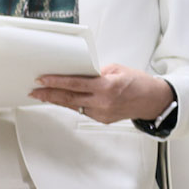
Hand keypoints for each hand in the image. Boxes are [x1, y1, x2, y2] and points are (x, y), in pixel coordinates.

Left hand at [31, 65, 176, 124]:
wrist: (153, 100)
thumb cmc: (139, 83)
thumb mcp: (117, 69)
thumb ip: (96, 72)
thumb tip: (80, 73)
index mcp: (106, 87)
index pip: (75, 84)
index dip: (56, 82)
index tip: (42, 80)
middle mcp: (103, 102)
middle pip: (68, 98)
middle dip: (49, 94)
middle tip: (35, 91)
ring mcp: (102, 113)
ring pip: (73, 106)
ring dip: (57, 100)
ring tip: (43, 95)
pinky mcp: (102, 119)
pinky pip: (82, 110)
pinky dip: (72, 104)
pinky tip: (64, 100)